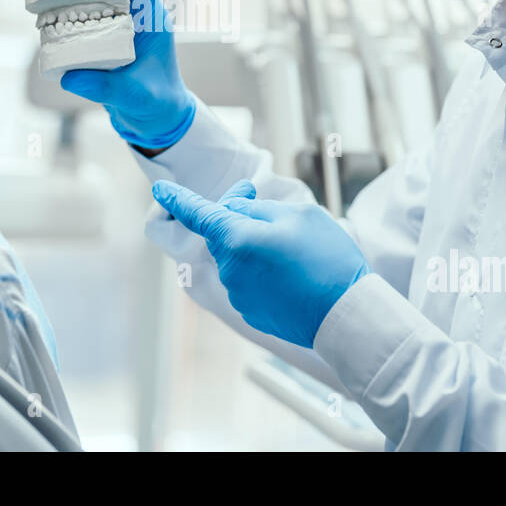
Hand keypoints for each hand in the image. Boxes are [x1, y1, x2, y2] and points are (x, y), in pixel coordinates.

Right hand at [26, 0, 195, 149]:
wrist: (156, 118)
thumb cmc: (156, 104)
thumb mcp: (134, 97)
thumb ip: (107, 88)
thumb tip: (70, 77)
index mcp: (152, 19)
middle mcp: (136, 14)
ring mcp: (119, 22)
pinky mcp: (103, 34)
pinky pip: (82, 11)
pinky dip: (61, 5)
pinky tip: (40, 7)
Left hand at [151, 178, 370, 347]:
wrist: (345, 315)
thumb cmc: (326, 258)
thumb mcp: (298, 215)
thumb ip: (258, 209)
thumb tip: (234, 213)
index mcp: (235, 239)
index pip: (197, 213)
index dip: (177, 199)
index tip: (159, 190)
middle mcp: (228, 269)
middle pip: (223, 234)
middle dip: (238, 219)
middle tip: (264, 207)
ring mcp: (238, 295)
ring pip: (239, 258)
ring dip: (256, 248)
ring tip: (296, 252)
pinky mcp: (251, 313)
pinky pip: (250, 282)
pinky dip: (265, 273)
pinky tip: (295, 276)